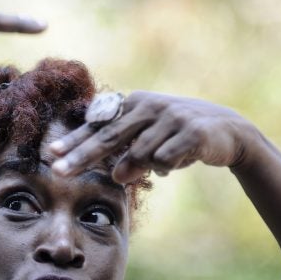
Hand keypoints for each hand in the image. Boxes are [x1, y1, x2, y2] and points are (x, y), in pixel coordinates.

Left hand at [49, 91, 257, 182]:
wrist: (228, 131)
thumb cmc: (178, 135)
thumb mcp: (150, 142)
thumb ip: (128, 155)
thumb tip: (115, 176)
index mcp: (134, 103)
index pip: (98, 125)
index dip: (75, 140)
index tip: (52, 154)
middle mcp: (149, 106)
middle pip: (108, 136)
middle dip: (81, 156)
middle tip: (59, 172)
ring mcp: (170, 116)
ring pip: (141, 153)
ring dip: (145, 166)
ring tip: (162, 164)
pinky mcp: (191, 131)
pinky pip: (166, 159)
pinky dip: (168, 166)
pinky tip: (179, 162)